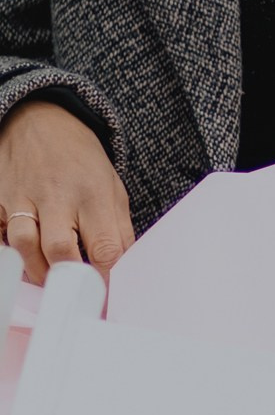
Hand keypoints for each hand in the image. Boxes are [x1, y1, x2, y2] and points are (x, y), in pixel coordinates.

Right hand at [0, 100, 132, 285]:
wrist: (40, 120)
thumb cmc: (81, 160)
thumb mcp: (112, 187)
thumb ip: (117, 230)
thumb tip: (122, 270)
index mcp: (93, 194)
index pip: (105, 247)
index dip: (107, 278)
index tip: (106, 294)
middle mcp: (56, 195)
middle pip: (60, 249)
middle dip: (69, 277)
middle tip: (74, 290)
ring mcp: (22, 195)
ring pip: (23, 244)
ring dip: (36, 270)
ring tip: (49, 278)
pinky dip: (5, 248)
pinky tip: (19, 255)